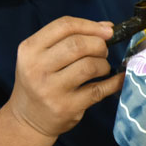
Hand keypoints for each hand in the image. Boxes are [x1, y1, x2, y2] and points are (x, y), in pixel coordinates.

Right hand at [6, 16, 122, 137]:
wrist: (27, 120)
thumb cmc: (38, 81)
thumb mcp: (41, 56)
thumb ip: (69, 38)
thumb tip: (107, 27)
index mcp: (29, 49)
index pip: (64, 26)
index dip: (90, 25)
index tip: (107, 30)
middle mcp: (37, 68)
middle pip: (78, 44)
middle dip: (99, 45)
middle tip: (103, 51)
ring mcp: (51, 89)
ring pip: (89, 65)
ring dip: (103, 64)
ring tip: (101, 68)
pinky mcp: (67, 107)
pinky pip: (99, 89)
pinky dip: (114, 82)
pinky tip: (118, 78)